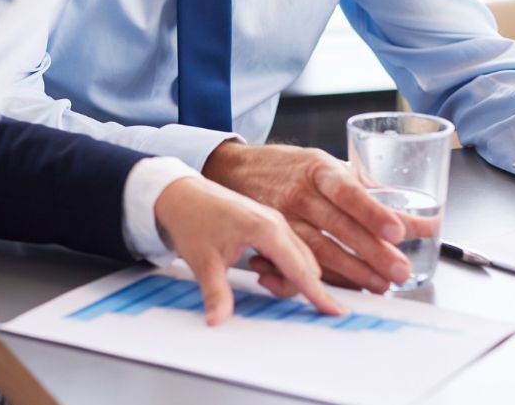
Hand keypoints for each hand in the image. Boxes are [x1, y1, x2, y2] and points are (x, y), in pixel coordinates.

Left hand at [153, 174, 343, 325]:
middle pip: (305, 266)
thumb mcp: (203, 262)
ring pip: (298, 258)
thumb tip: (217, 320)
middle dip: (291, 284)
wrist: (177, 192)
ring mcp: (274, 220)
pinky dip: (280, 263)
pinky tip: (256, 261)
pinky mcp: (268, 222)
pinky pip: (289, 250)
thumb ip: (216, 294)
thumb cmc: (190, 219)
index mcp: (266, 229)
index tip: (337, 311)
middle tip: (261, 282)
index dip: (319, 294)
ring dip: (285, 274)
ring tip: (255, 270)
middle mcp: (277, 223)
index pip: (301, 269)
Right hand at [202, 141, 411, 292]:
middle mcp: (299, 193)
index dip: (372, 211)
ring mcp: (282, 217)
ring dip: (354, 271)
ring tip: (380, 285)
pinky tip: (349, 287)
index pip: (347, 190)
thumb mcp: (323, 163)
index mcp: (318, 168)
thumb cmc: (290, 167)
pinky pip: (301, 263)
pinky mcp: (272, 239)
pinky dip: (327, 278)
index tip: (397, 230)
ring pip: (320, 250)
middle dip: (373, 251)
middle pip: (339, 225)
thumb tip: (412, 213)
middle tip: (400, 270)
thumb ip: (363, 186)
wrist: (236, 170)